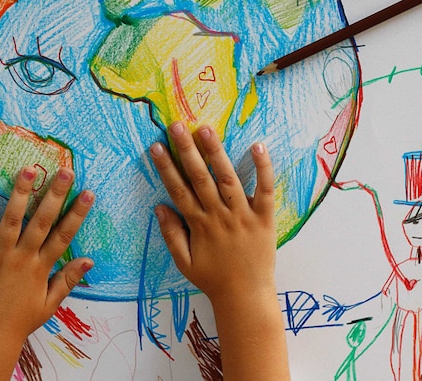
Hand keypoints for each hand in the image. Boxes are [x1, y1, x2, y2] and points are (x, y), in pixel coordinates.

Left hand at [0, 166, 93, 379]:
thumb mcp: (50, 304)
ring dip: (20, 194)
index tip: (88, 193)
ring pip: (10, 220)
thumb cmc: (21, 320)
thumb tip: (89, 260)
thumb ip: (68, 279)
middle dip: (54, 195)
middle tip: (64, 171)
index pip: (63, 236)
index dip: (77, 213)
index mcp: (40, 269)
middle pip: (41, 222)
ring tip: (29, 170)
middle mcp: (21, 259)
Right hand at [149, 121, 277, 306]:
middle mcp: (219, 215)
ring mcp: (243, 215)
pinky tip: (257, 146)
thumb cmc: (214, 279)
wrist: (246, 296)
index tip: (156, 146)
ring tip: (205, 129)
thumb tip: (160, 207)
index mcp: (199, 224)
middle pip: (200, 177)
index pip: (178, 189)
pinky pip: (264, 190)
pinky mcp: (264, 217)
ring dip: (216, 153)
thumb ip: (172, 234)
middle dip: (186, 150)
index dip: (166, 167)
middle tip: (176, 126)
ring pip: (228, 178)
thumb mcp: (184, 262)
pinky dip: (263, 168)